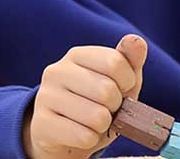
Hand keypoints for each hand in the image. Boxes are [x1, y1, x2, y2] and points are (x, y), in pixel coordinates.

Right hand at [23, 35, 148, 158]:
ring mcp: (45, 97)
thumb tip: (136, 40)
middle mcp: (56, 71)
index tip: (121, 89)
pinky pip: (84, 137)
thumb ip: (129, 61)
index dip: (128, 82)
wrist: (64, 134)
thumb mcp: (119, 81)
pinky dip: (91, 140)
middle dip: (116, 107)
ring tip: (93, 123)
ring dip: (104, 126)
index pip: (115, 62)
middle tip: (106, 109)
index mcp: (76, 55)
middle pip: (106, 90)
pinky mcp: (42, 124)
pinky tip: (80, 133)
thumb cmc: (97, 103)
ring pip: (97, 117)